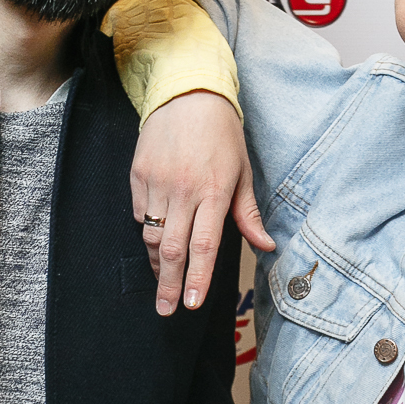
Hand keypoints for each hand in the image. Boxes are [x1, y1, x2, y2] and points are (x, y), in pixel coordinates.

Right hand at [131, 92, 273, 315]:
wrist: (187, 94)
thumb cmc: (222, 135)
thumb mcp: (243, 172)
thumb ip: (248, 214)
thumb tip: (266, 247)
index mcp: (213, 192)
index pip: (205, 246)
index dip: (197, 279)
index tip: (191, 304)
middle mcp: (183, 190)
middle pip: (172, 249)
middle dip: (168, 284)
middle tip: (166, 310)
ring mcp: (157, 182)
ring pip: (152, 235)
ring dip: (157, 263)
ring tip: (162, 281)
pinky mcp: (138, 174)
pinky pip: (140, 214)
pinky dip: (148, 230)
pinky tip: (156, 236)